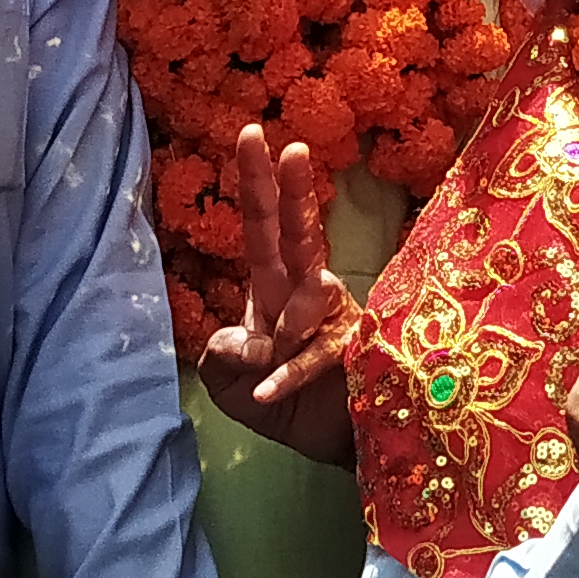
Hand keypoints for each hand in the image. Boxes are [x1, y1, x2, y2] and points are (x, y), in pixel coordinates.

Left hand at [192, 123, 358, 467]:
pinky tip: (269, 391)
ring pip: (311, 293)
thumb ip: (222, 357)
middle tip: (290, 148)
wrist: (340, 445)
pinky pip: (317, 355)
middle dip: (292, 191)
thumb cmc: (287, 407)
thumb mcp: (230, 386)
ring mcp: (338, 318)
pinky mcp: (356, 350)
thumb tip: (239, 337)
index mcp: (276, 288)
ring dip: (288, 323)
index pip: (263, 227)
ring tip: (272, 357)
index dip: (256, 183)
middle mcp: (308, 291)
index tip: (252, 133)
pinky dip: (289, 375)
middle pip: (298, 233)